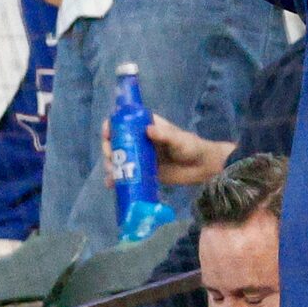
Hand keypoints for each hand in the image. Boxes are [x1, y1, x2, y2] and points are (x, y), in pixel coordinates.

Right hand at [103, 113, 233, 186]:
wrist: (201, 168)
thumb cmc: (191, 147)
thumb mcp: (179, 139)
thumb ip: (165, 135)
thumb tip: (148, 130)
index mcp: (146, 126)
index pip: (124, 122)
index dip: (112, 125)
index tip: (107, 133)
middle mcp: (139, 141)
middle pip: (116, 142)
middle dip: (108, 148)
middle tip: (110, 158)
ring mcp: (140, 157)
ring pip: (118, 159)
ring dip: (110, 164)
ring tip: (111, 173)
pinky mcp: (142, 173)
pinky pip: (125, 175)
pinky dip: (116, 179)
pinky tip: (111, 184)